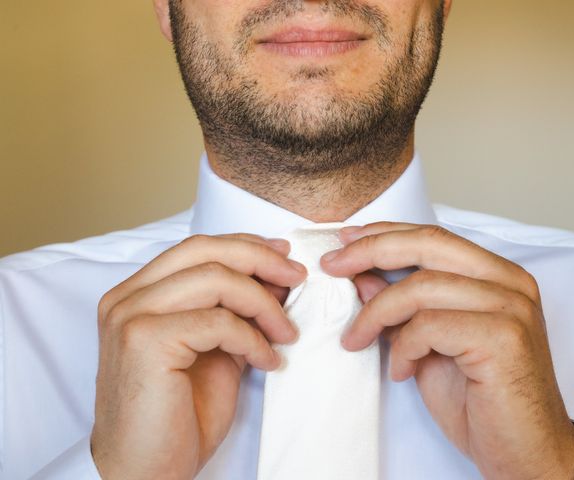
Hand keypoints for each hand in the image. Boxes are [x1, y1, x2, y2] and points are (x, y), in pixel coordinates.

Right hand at [91, 233, 305, 479]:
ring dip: (263, 303)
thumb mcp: (216, 350)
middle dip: (260, 259)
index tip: (284, 257)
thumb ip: (235, 312)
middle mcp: (127, 297)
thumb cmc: (179, 415)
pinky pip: (218, 322)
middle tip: (297, 277)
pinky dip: (253, 338)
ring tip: (287, 331)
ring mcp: (131, 316)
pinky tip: (268, 361)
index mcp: (138, 293)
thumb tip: (276, 280)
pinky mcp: (144, 341)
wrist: (147, 471)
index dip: (245, 245)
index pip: (197, 248)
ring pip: (215, 279)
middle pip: (204, 250)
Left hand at [321, 222, 573, 479]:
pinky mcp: (504, 338)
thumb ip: (402, 306)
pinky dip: (403, 347)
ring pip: (422, 287)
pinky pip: (429, 326)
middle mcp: (511, 283)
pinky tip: (402, 371)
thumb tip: (362, 275)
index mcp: (498, 275)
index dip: (383, 234)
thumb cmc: (480, 400)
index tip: (344, 243)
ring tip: (358, 340)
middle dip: (370, 250)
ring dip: (376, 314)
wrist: (525, 453)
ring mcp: (511, 308)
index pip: (433, 236)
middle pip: (428, 244)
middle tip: (332, 266)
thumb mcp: (428, 344)